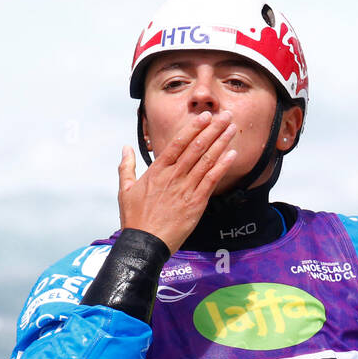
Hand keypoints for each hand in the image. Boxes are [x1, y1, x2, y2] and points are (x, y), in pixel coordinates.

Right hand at [117, 110, 238, 251]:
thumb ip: (127, 166)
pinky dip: (222, 166)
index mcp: (157, 170)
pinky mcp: (195, 203)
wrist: (144, 243)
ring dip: (221, 142)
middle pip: (196, 147)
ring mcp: (185, 189)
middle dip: (213, 129)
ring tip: (232, 128)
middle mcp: (173, 176)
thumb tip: (126, 148)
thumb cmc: (135, 219)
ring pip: (206, 160)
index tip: (205, 116)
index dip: (193, 128)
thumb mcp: (125, 190)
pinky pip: (211, 180)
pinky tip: (231, 154)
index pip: (178, 143)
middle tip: (225, 115)